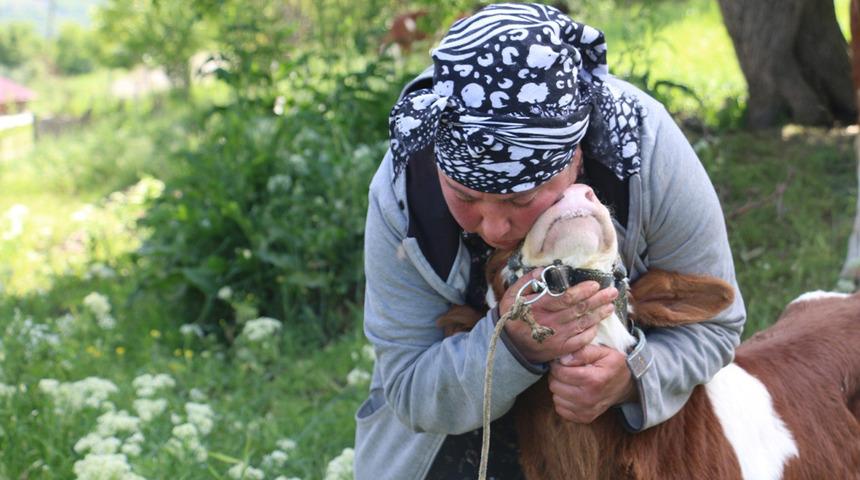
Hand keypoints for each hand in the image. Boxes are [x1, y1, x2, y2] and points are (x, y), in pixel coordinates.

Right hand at [499, 269, 617, 363]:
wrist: (509, 347)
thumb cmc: (513, 317)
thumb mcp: (512, 295)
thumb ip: (527, 281)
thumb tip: (543, 271)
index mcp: (539, 307)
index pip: (566, 298)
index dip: (582, 291)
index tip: (594, 285)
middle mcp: (550, 322)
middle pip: (579, 309)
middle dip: (598, 300)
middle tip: (612, 292)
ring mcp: (557, 337)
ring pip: (583, 324)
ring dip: (599, 314)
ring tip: (610, 306)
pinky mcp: (561, 349)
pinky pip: (580, 341)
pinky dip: (590, 332)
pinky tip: (597, 324)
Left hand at [548, 344, 636, 422]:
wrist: (627, 385)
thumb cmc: (613, 366)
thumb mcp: (603, 352)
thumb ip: (583, 352)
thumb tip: (563, 359)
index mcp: (593, 380)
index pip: (561, 372)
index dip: (557, 365)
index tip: (561, 362)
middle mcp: (589, 398)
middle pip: (555, 385)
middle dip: (556, 376)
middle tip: (565, 371)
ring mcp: (587, 410)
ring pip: (556, 398)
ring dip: (559, 388)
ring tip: (570, 381)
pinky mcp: (584, 418)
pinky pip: (561, 410)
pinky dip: (563, 400)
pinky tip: (572, 392)